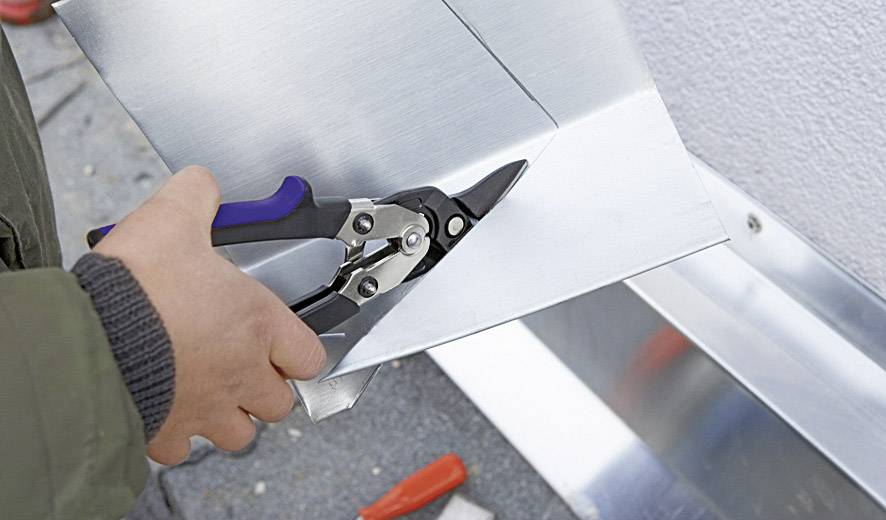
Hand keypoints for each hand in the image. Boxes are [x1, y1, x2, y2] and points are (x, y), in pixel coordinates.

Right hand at [95, 166, 324, 464]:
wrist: (88, 336)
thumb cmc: (138, 287)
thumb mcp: (172, 219)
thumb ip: (197, 197)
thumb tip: (202, 184)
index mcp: (257, 325)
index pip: (309, 355)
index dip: (298, 349)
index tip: (284, 342)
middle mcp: (240, 372)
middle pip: (280, 402)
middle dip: (267, 388)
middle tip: (246, 367)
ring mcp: (207, 407)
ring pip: (241, 435)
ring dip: (233, 418)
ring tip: (214, 393)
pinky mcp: (167, 431)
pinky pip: (183, 448)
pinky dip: (179, 435)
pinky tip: (168, 409)